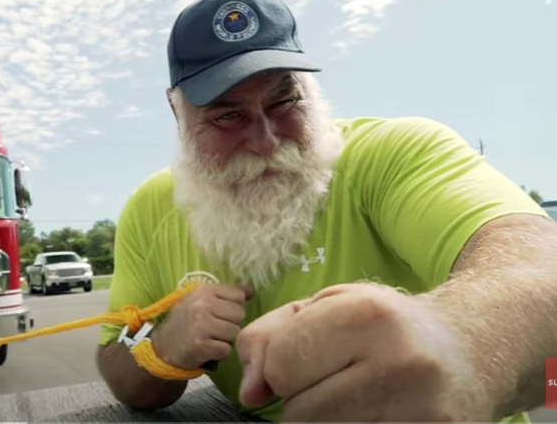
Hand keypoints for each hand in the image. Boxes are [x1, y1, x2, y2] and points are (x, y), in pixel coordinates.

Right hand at [151, 283, 253, 369]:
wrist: (164, 345)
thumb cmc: (187, 320)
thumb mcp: (202, 300)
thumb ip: (227, 294)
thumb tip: (252, 290)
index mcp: (204, 290)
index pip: (239, 296)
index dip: (234, 307)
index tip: (220, 313)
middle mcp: (202, 304)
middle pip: (239, 315)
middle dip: (231, 324)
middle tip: (215, 328)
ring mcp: (201, 325)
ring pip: (235, 332)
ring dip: (226, 339)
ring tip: (212, 338)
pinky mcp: (201, 345)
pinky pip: (227, 350)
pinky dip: (220, 353)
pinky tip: (209, 349)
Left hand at [236, 283, 489, 421]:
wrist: (468, 351)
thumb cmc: (384, 326)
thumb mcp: (326, 306)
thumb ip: (270, 337)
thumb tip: (250, 392)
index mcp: (368, 316)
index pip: (281, 368)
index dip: (279, 369)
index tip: (301, 363)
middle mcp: (401, 363)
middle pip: (300, 415)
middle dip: (302, 402)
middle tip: (335, 383)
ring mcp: (423, 413)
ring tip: (353, 401)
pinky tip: (372, 415)